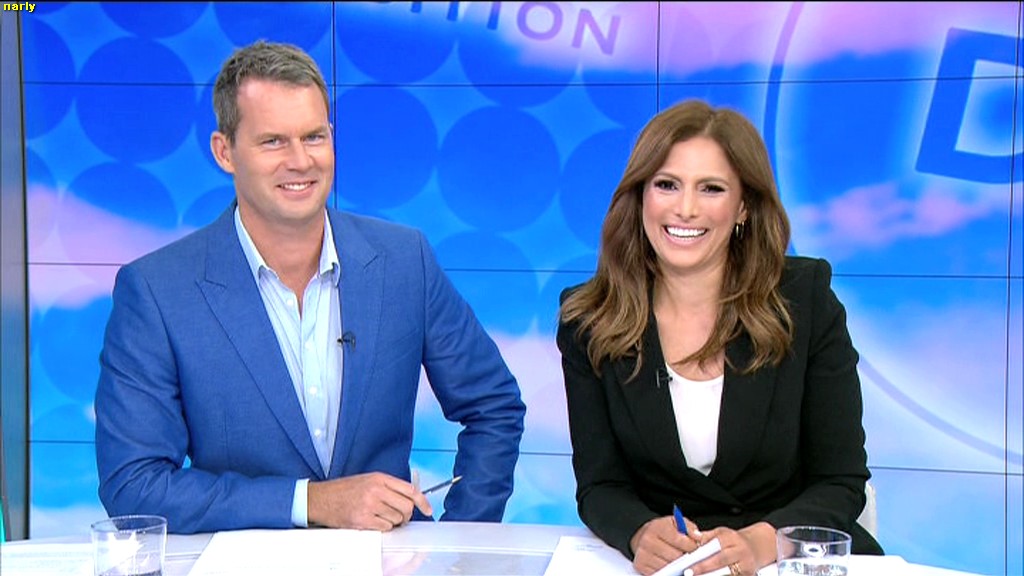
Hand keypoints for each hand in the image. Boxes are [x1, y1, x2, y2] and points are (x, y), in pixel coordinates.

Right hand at [307, 472, 432, 530]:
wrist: (321, 498)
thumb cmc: (344, 490)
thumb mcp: (368, 479)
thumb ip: (388, 486)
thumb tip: (409, 498)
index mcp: (379, 478)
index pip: (410, 490)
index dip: (423, 501)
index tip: (428, 510)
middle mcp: (376, 490)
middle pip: (406, 507)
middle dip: (406, 515)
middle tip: (400, 517)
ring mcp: (369, 505)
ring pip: (397, 519)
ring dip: (393, 522)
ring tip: (381, 517)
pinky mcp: (362, 519)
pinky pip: (385, 528)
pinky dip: (383, 528)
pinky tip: (374, 522)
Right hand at [630, 516, 702, 574]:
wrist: (642, 537)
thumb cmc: (662, 531)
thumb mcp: (676, 523)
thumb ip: (689, 528)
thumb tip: (699, 538)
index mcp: (657, 527)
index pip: (679, 540)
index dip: (691, 545)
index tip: (695, 547)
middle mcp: (647, 540)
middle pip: (676, 556)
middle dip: (685, 557)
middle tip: (687, 554)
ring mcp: (643, 554)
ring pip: (669, 567)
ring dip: (678, 566)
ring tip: (678, 559)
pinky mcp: (641, 566)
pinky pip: (662, 573)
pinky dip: (669, 571)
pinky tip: (670, 564)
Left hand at [687, 522, 774, 575]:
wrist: (755, 549)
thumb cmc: (734, 542)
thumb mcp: (721, 533)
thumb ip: (706, 536)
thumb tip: (692, 537)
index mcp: (733, 539)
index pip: (716, 545)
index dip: (702, 553)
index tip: (688, 561)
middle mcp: (741, 552)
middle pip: (720, 561)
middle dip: (704, 568)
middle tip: (689, 572)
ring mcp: (746, 567)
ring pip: (727, 573)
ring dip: (711, 575)